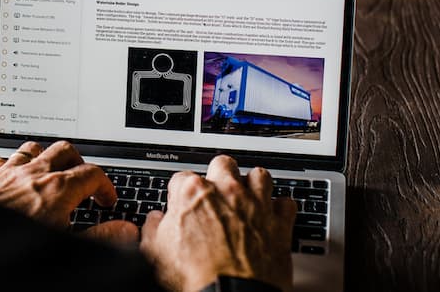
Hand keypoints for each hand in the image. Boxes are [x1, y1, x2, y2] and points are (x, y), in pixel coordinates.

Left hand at [0, 141, 137, 243]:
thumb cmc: (15, 249)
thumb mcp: (67, 244)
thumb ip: (101, 237)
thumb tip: (125, 230)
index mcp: (57, 189)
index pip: (93, 174)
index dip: (106, 186)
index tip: (106, 200)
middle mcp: (33, 174)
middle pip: (66, 150)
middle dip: (79, 163)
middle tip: (83, 180)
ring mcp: (9, 173)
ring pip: (35, 148)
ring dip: (47, 158)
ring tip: (52, 172)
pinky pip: (5, 159)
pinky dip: (15, 165)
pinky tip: (17, 177)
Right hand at [140, 155, 295, 291]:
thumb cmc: (195, 275)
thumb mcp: (155, 253)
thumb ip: (152, 228)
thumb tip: (154, 220)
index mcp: (192, 193)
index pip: (181, 177)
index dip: (180, 193)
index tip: (181, 204)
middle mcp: (226, 191)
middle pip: (223, 164)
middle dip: (219, 175)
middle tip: (215, 193)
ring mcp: (255, 204)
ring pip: (258, 175)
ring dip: (252, 185)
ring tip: (246, 198)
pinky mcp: (279, 222)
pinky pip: (286, 203)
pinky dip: (280, 209)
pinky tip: (272, 216)